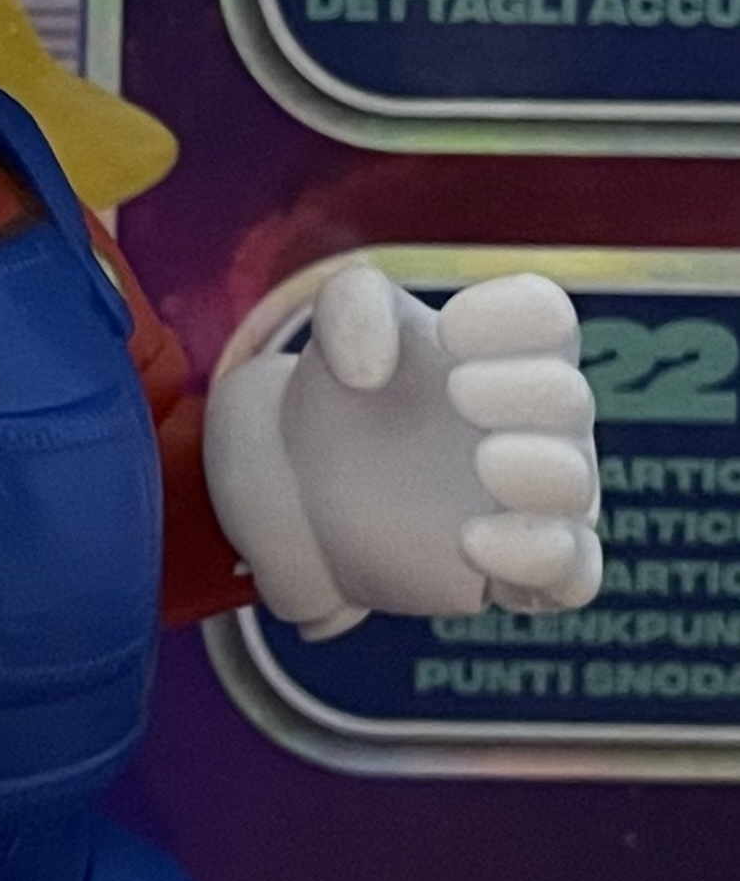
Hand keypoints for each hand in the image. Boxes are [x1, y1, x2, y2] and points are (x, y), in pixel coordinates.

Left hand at [203, 265, 601, 638]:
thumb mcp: (336, 324)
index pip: (548, 319)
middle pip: (569, 400)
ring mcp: (536, 501)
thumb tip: (370, 369)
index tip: (449, 329)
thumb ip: (352, 305)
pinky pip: (571, 575)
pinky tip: (474, 543)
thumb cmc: (346, 392)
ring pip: (576, 489)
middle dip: (523, 391)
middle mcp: (540, 424)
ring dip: (541, 472)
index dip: (514, 316)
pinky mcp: (521, 570)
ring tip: (485, 461)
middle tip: (458, 391)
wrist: (305, 482)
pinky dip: (538, 559)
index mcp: (511, 351)